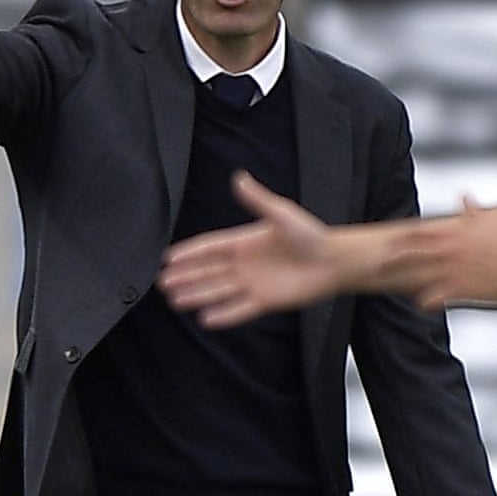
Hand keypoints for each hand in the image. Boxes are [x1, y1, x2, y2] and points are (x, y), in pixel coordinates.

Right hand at [159, 172, 336, 325]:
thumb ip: (258, 199)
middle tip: (162, 283)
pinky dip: (223, 314)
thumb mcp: (282, 213)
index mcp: (243, 242)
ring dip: (197, 295)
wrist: (334, 261)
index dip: (188, 253)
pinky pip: (239, 309)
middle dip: (185, 277)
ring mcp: (252, 283)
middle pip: (207, 271)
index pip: (209, 248)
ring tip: (175, 301)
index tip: (167, 258)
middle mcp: (244, 264)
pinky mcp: (265, 301)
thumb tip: (239, 176)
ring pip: (218, 291)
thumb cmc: (310, 234)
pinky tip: (205, 319)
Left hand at [384, 197, 496, 311]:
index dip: (399, 239)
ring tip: (394, 287)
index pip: (417, 233)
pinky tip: (421, 304)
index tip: (384, 242)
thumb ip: (472, 212)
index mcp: (454, 233)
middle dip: (391, 260)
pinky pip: (434, 297)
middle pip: (410, 254)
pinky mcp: (461, 289)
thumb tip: (464, 196)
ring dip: (404, 282)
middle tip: (374, 266)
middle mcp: (450, 249)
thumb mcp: (490, 224)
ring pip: (417, 276)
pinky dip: (425, 301)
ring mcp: (454, 269)